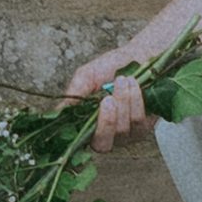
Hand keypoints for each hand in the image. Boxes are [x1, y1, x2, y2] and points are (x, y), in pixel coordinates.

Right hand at [58, 22, 184, 138]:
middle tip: (108, 99)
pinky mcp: (142, 129)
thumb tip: (59, 111)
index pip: (78, 140)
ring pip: (122, 131)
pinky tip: (134, 86)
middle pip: (102, 145)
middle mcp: (103, 134)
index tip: (85, 111)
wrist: (140, 56)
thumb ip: (75, 92)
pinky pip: (138, 123)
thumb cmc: (111, 67)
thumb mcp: (87, 75)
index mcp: (85, 123)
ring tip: (122, 80)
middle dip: (106, 122)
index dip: (80, 132)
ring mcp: (124, 134)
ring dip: (122, 104)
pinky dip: (136, 102)